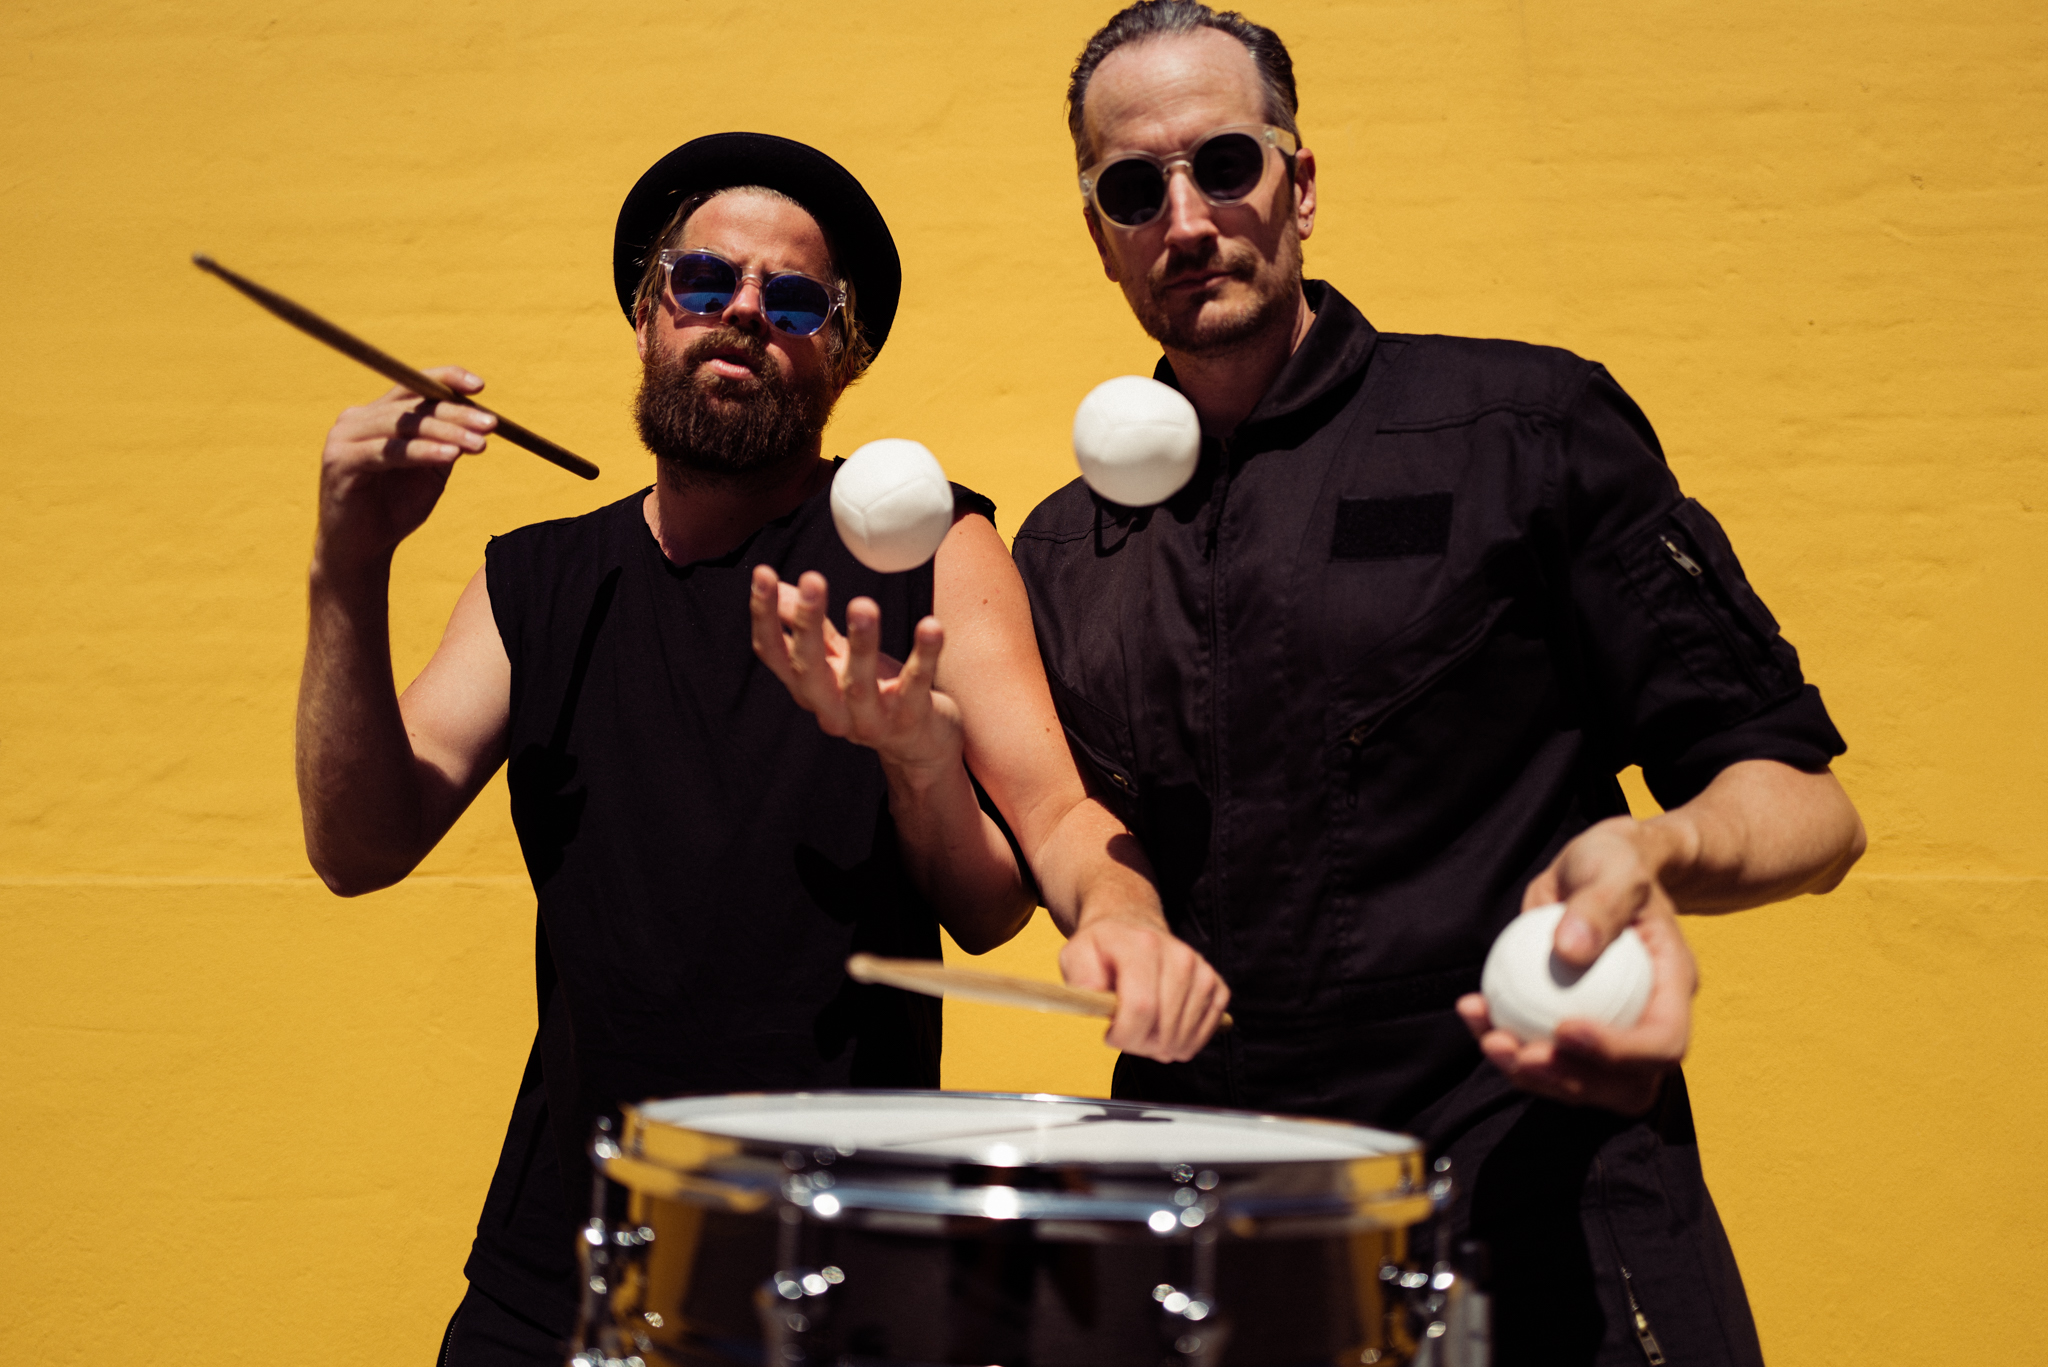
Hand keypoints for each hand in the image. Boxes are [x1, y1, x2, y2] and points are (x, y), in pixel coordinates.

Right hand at [314, 368, 495, 575]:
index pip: (412, 385)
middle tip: (491, 425)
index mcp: (376, 415)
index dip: (445, 379)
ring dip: (446, 433)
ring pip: (404, 425)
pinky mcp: (340, 462)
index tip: (480, 386)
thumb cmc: (396, 509)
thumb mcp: (430, 470)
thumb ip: (446, 443)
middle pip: (413, 405)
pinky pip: (388, 451)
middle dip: (456, 414)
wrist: (363, 551)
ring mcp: (344, 439)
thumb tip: (477, 418)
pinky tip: (449, 457)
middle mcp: (356, 419)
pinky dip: (421, 452)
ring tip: (479, 445)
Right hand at [749, 566, 962, 773]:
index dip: (763, 615)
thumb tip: (780, 588)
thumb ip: (811, 628)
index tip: (762, 573)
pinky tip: (930, 626)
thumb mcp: (838, 660)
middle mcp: (831, 709)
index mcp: (808, 689)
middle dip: (806, 624)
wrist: (920, 745)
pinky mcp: (911, 719)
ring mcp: (870, 719)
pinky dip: (924, 656)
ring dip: (861, 643)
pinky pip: (916, 685)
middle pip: (808, 669)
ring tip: (864, 604)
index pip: (773, 654)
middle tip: (812, 580)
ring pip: (859, 684)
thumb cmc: (875, 694)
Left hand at [1059, 913, 1229, 1063]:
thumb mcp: (1076, 955)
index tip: (1110, 1034)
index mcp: (1143, 946)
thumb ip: (1079, 978)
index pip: (1141, 1008)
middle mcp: (1179, 956)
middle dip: (1139, 1045)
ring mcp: (1201, 971)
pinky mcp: (1217, 986)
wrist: (1133, 929)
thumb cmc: (1103, 950)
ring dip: (1160, 1046)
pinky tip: (1165, 1031)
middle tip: (1124, 1034)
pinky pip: (1205, 1032)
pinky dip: (1183, 1042)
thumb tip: (1095, 999)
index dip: (1124, 1035)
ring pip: (1184, 1036)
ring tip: (1143, 1030)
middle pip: (1163, 1029)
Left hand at [1455, 816, 1698, 1113]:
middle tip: (1518, 1053)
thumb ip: (1599, 905)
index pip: (1663, 1043)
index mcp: (1674, 988)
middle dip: (1571, 1081)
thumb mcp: (1614, 868)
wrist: (1599, 870)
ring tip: (1489, 1040)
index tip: (1564, 1030)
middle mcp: (1649, 1021)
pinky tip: (1473, 1013)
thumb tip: (1570, 952)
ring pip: (1582, 1084)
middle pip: (1626, 1086)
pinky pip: (1545, 1055)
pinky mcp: (1573, 1031)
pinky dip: (1508, 1044)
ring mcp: (1614, 1033)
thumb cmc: (1614, 864)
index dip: (1618, 1052)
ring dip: (1531, 1075)